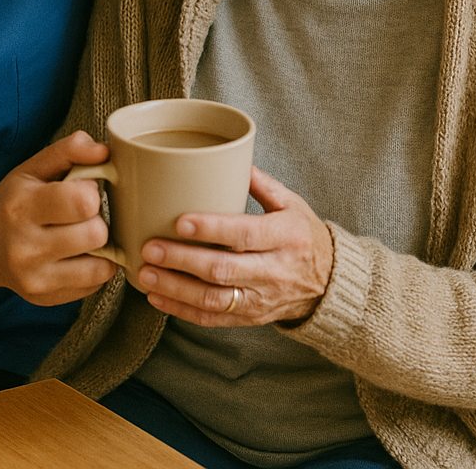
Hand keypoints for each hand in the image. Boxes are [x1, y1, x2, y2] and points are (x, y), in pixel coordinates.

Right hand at [0, 132, 115, 305]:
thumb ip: (69, 150)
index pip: (82, 202)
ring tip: (83, 235)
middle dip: (96, 220)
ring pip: (101, 265)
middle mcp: (24, 248)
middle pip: (95, 234)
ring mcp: (34, 279)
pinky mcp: (46, 299)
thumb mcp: (34, 167)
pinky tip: (78, 255)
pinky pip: (95, 284)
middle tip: (82, 216)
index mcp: (21, 208)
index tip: (83, 190)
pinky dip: (95, 268)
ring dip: (100, 248)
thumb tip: (104, 151)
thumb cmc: (15, 199)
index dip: (91, 191)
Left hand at [136, 167, 332, 325]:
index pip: (244, 234)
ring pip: (214, 299)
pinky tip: (157, 297)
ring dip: (176, 288)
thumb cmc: (302, 235)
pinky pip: (213, 319)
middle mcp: (274, 271)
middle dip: (182, 260)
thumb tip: (228, 154)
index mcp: (284, 236)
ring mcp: (262, 299)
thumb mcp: (291, 203)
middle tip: (150, 247)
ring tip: (146, 273)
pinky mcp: (251, 318)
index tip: (179, 221)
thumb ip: (260, 182)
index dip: (211, 229)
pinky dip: (182, 311)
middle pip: (223, 269)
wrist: (329, 284)